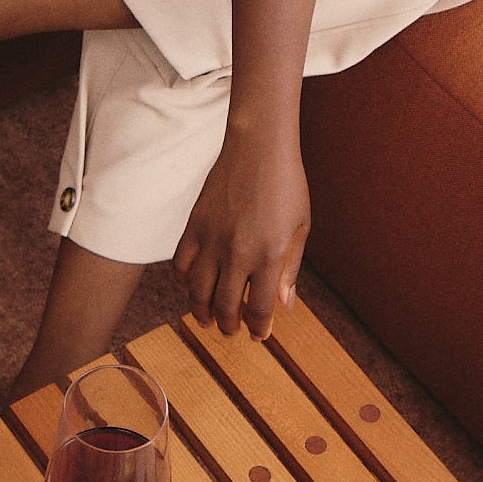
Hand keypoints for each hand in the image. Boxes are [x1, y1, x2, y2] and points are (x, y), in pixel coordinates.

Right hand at [173, 126, 309, 338]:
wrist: (259, 146)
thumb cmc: (287, 185)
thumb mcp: (301, 227)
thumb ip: (291, 269)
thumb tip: (285, 305)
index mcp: (270, 255)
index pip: (260, 308)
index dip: (259, 329)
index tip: (259, 335)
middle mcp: (238, 252)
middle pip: (226, 307)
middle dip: (229, 326)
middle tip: (231, 330)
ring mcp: (213, 239)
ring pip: (198, 291)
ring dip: (202, 311)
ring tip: (207, 318)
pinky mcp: (195, 225)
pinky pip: (181, 263)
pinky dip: (183, 280)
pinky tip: (191, 285)